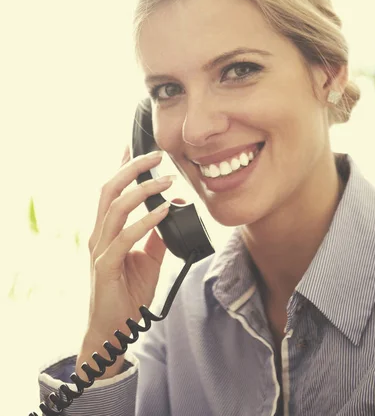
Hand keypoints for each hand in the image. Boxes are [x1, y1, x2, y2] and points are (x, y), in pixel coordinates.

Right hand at [76, 146, 175, 378]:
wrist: (114, 329)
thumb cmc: (128, 293)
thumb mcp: (148, 259)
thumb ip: (157, 234)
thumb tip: (174, 209)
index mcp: (107, 230)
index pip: (112, 190)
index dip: (122, 166)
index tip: (136, 146)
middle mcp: (99, 234)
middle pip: (109, 190)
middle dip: (132, 169)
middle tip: (157, 155)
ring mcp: (100, 249)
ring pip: (116, 208)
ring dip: (143, 190)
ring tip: (168, 181)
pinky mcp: (106, 266)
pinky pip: (125, 237)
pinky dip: (146, 221)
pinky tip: (164, 212)